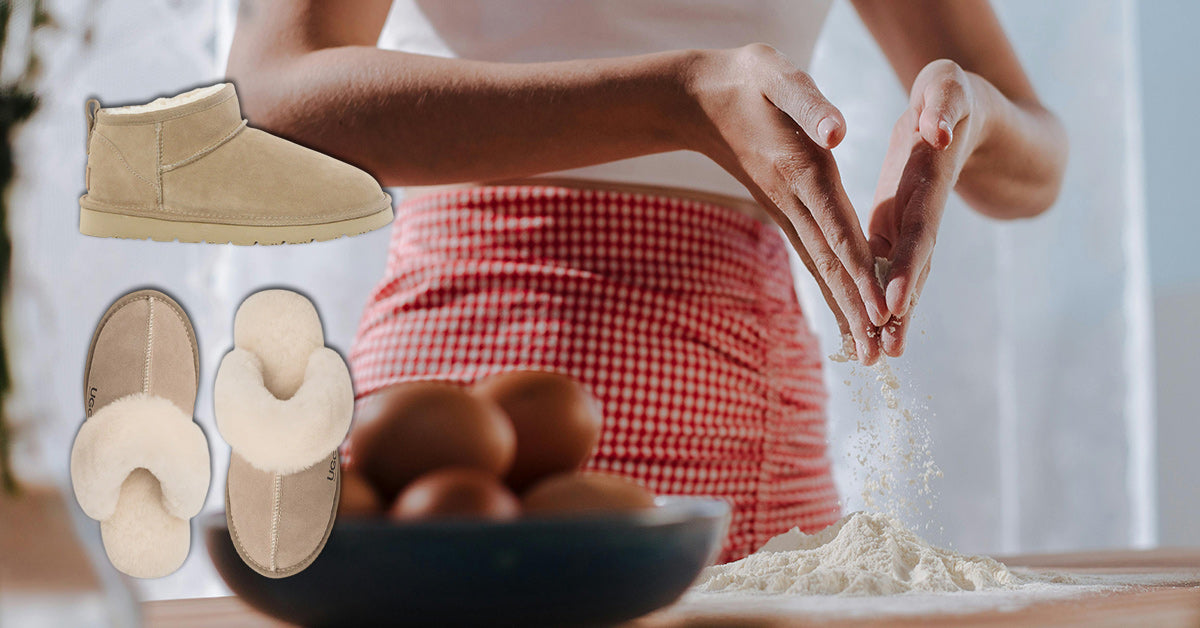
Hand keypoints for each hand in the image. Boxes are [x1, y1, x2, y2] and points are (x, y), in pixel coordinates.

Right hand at [680, 44, 888, 363]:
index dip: (860, 270)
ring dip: (844, 309)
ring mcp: (786, 210)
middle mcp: (795, 200)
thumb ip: (809, 103)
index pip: (837, 229)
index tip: (880, 309)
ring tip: (864, 350)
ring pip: (821, 266)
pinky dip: (831, 287)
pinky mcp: (784, 211)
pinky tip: (845, 311)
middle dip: (855, 310)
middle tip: (876, 356)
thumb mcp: (777, 75)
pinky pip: (813, 256)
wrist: (699, 98)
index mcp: (802, 171)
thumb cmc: (746, 80)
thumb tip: (838, 132)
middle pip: (831, 263)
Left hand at [867, 59, 987, 356]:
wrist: (965, 111)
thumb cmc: (951, 93)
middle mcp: (923, 210)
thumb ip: (944, 106)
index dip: (907, 266)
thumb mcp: (949, 85)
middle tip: (888, 348)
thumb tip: (936, 133)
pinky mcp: (900, 224)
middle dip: (902, 308)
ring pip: (904, 275)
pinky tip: (865, 330)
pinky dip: (879, 297)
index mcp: (930, 183)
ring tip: (881, 354)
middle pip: (914, 266)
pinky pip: (888, 266)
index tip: (895, 302)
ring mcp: (914, 222)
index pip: (918, 231)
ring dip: (894, 315)